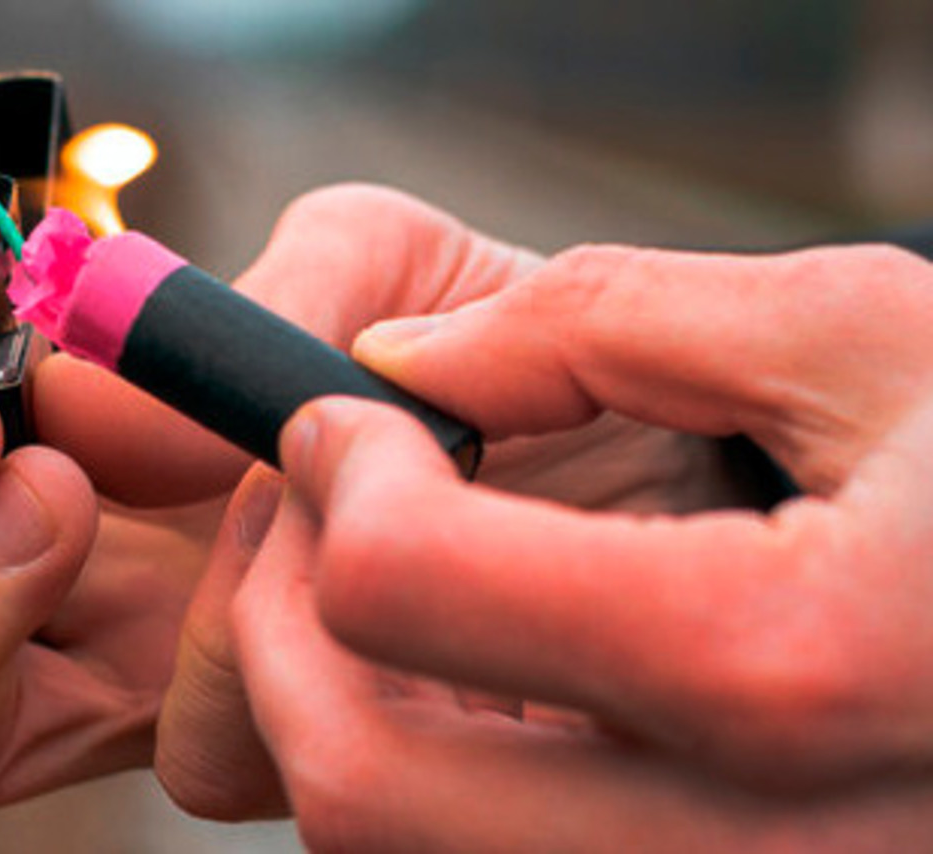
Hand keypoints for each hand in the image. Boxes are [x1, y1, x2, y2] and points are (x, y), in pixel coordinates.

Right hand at [0, 183, 549, 812]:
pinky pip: (175, 756)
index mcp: (72, 470)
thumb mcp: (367, 264)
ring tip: (64, 489)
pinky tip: (279, 558)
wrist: (654, 446)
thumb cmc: (487, 345)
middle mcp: (83, 599)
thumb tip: (78, 385)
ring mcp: (157, 694)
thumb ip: (227, 305)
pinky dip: (200, 656)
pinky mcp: (274, 756)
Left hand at [235, 244, 932, 849]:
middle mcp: (746, 847)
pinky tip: (471, 677)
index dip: (333, 473)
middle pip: (355, 784)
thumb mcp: (863, 339)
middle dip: (278, 627)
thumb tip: (398, 358)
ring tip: (384, 580)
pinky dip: (420, 775)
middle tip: (321, 508)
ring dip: (329, 712)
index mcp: (779, 665)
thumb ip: (600, 324)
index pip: (405, 590)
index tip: (340, 412)